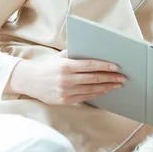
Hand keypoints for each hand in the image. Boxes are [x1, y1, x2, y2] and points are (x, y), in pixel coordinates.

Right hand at [7, 50, 125, 104]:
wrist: (30, 80)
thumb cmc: (48, 66)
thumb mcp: (60, 56)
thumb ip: (76, 54)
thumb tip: (96, 51)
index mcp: (66, 66)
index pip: (90, 65)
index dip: (104, 66)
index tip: (116, 67)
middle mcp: (66, 80)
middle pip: (93, 79)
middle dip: (110, 78)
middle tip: (122, 77)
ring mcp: (65, 91)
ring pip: (91, 89)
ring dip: (106, 87)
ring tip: (117, 84)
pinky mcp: (65, 100)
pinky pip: (85, 97)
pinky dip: (97, 94)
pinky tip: (105, 90)